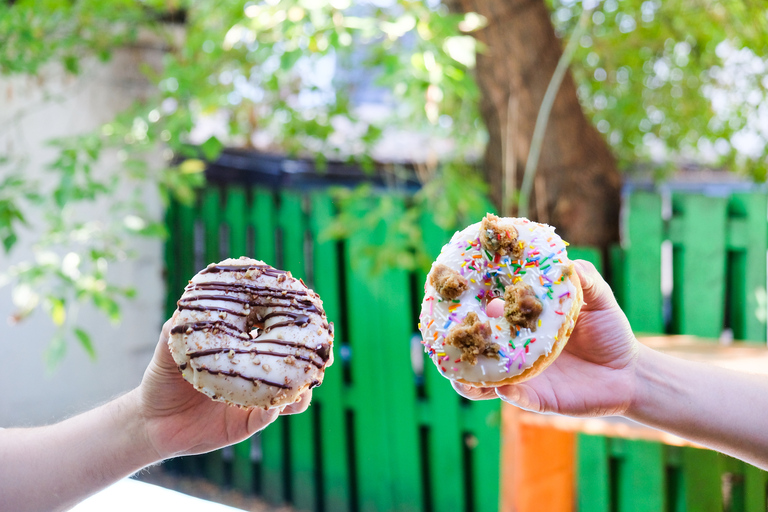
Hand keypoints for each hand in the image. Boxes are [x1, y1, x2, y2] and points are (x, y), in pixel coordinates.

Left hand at [134, 314, 310, 459]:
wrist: (151, 420)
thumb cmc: (162, 379)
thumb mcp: (168, 349)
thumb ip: (176, 328)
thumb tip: (185, 305)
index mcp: (243, 349)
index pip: (273, 331)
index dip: (291, 323)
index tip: (307, 312)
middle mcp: (254, 372)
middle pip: (293, 364)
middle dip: (311, 358)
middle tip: (320, 351)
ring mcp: (254, 398)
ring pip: (290, 394)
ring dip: (301, 388)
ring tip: (303, 383)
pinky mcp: (247, 423)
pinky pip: (267, 417)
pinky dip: (273, 410)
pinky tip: (274, 406)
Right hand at [454, 260, 638, 416]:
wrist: (629, 372)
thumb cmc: (610, 331)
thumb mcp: (599, 300)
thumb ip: (585, 279)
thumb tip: (567, 263)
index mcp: (524, 323)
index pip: (491, 313)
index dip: (472, 304)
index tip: (458, 294)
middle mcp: (517, 349)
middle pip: (478, 348)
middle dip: (460, 341)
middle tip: (453, 331)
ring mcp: (525, 375)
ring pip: (486, 380)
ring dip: (468, 378)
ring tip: (460, 372)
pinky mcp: (539, 399)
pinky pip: (518, 398)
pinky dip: (509, 393)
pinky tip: (504, 388)